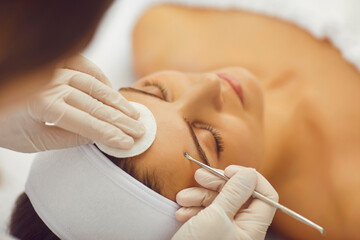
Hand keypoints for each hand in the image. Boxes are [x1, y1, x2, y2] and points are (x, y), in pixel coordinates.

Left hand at [0, 55, 143, 151]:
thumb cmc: (6, 124)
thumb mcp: (33, 141)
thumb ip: (67, 138)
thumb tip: (99, 136)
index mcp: (43, 105)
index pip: (86, 123)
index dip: (110, 134)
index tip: (128, 143)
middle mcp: (52, 84)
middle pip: (96, 105)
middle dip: (121, 120)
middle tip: (141, 130)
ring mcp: (56, 71)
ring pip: (95, 85)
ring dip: (117, 101)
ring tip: (134, 114)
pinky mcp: (58, 65)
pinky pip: (86, 68)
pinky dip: (102, 79)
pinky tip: (113, 92)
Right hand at [172, 166, 278, 239]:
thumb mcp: (216, 217)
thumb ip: (234, 193)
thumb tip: (249, 173)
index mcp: (252, 228)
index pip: (265, 195)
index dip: (249, 178)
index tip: (228, 170)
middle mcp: (241, 229)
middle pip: (238, 194)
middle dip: (217, 183)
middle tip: (200, 176)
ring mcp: (224, 230)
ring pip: (219, 201)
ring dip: (199, 195)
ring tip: (182, 199)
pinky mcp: (209, 230)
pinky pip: (206, 212)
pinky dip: (193, 208)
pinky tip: (182, 212)